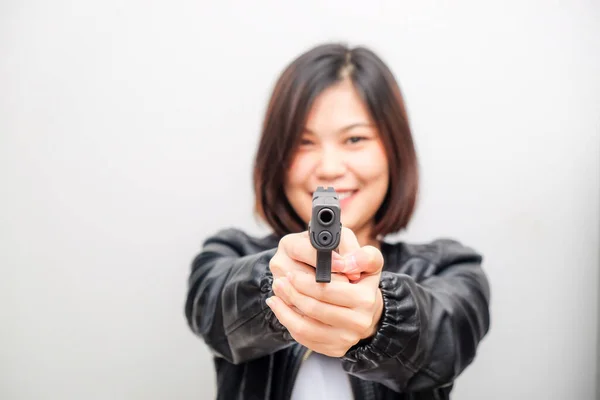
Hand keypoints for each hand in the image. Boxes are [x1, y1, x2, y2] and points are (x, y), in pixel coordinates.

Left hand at [267, 228, 384, 356]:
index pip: (326, 290)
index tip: (290, 274)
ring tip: (274, 297)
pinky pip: (305, 338)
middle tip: (279, 282)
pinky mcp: (335, 349)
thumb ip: (364, 257)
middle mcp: (358, 323)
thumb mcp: (369, 262)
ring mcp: (346, 339)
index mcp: (365, 299)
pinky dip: (290, 323)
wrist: (369, 310)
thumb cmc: (362, 281)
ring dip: (285, 311)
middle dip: (292, 294)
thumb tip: (343, 264)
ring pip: (305, 328)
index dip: (304, 282)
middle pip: (313, 309)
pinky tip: (282, 310)